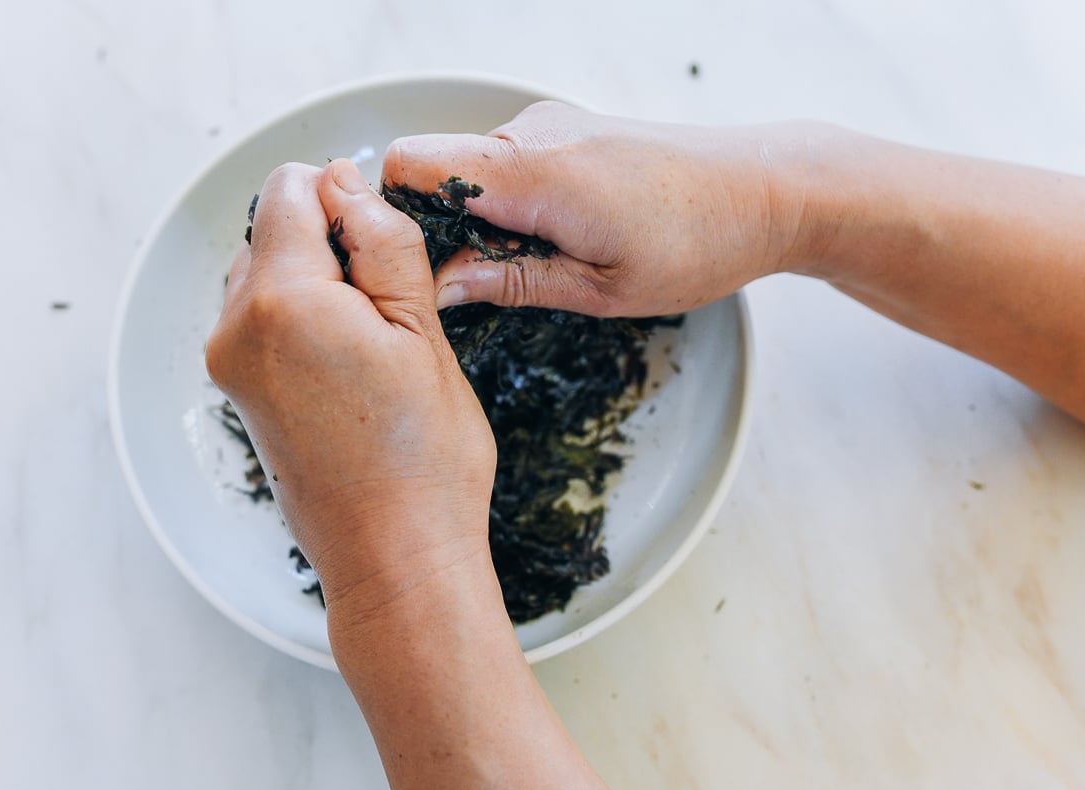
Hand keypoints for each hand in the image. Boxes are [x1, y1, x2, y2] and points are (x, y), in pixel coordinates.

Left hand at [204, 159, 496, 618]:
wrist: (394, 558)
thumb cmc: (422, 460)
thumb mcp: (422, 333)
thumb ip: (382, 243)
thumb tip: (346, 184)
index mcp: (281, 302)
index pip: (292, 190)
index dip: (345, 198)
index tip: (385, 247)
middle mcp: (236, 328)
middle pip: (273, 229)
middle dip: (330, 244)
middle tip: (388, 309)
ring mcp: (230, 364)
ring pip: (267, 273)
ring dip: (318, 283)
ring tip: (372, 346)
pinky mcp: (239, 391)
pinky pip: (263, 319)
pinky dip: (304, 319)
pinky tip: (350, 366)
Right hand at [382, 101, 823, 316]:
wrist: (766, 189)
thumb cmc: (698, 245)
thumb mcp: (599, 289)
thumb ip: (510, 281)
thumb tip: (436, 287)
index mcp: (537, 174)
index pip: (412, 164)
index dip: (397, 216)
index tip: (420, 269)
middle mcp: (534, 134)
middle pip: (434, 168)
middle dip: (440, 227)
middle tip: (488, 283)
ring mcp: (550, 125)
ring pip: (469, 168)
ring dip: (481, 218)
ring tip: (538, 263)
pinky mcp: (565, 129)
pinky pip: (504, 162)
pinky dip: (508, 202)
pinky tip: (554, 238)